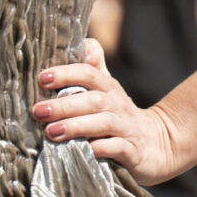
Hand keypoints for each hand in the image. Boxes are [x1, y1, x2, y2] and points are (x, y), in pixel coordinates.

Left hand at [33, 36, 185, 185]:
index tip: (42, 79)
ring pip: (103, 123)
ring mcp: (127, 128)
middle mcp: (118, 105)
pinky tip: (83, 152)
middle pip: (93, 100)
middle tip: (38, 111)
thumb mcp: (107, 90)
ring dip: (76, 126)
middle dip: (64, 105)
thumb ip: (91, 68)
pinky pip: (117, 148)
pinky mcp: (134, 152)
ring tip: (51, 132)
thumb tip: (80, 44)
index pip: (89, 74)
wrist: (159, 143)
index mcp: (109, 88)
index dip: (66, 74)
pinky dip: (100, 149)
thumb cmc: (118, 116)